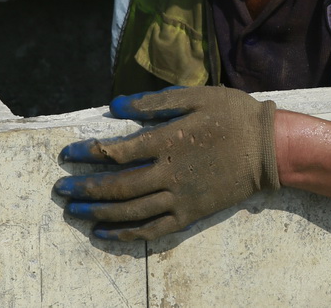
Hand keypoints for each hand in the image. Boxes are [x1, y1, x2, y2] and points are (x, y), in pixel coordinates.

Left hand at [54, 86, 279, 240]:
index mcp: (169, 141)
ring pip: (130, 211)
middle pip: (117, 186)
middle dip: (84, 187)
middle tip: (61, 188)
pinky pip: (153, 229)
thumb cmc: (233, 115)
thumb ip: (156, 101)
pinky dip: (126, 234)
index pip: (117, 152)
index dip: (87, 154)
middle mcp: (169, 173)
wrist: (269, 149)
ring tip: (74, 210)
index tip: (68, 155)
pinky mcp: (190, 214)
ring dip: (98, 211)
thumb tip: (116, 105)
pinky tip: (105, 233)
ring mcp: (180, 198)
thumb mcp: (196, 96)